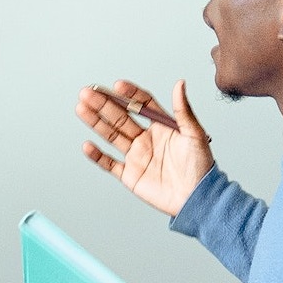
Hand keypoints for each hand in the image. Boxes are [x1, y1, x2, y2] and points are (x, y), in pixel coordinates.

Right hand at [77, 79, 214, 216]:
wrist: (197, 198)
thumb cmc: (201, 167)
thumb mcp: (195, 135)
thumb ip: (183, 110)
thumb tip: (179, 83)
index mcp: (161, 126)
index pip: (141, 104)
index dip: (129, 94)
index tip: (118, 86)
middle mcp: (146, 138)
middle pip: (120, 117)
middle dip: (104, 104)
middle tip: (88, 92)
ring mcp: (136, 156)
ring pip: (111, 135)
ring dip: (96, 122)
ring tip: (81, 107)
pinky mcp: (130, 175)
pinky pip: (109, 164)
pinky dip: (97, 156)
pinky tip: (88, 144)